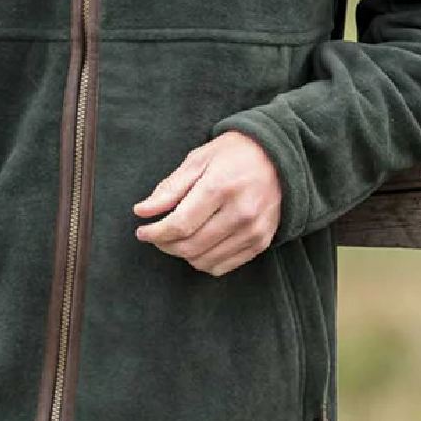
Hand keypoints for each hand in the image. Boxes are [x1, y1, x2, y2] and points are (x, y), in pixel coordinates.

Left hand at [132, 131, 281, 275]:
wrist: (279, 158)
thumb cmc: (232, 154)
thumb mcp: (197, 160)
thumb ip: (169, 188)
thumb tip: (142, 211)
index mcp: (220, 187)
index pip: (180, 224)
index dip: (155, 232)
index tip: (141, 231)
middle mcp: (240, 212)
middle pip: (190, 246)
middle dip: (164, 245)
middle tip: (155, 235)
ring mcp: (253, 230)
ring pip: (204, 260)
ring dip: (182, 254)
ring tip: (176, 238)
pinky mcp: (261, 242)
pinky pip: (222, 266)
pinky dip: (203, 261)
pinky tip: (198, 244)